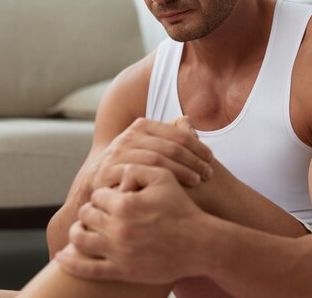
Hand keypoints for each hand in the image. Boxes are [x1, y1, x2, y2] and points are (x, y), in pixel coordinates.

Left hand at [56, 164, 208, 283]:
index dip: (103, 194)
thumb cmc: (181, 209)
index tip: (109, 196)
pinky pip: (86, 269)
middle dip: (91, 211)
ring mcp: (118, 252)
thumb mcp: (163, 178)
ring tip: (84, 228)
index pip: (98, 195)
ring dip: (78, 232)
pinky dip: (70, 262)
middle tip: (97, 212)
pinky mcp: (121, 271)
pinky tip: (62, 257)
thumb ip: (137, 168)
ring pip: (80, 239)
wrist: (200, 244)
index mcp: (125, 204)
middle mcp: (117, 229)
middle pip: (87, 215)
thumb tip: (117, 168)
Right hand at [89, 116, 213, 190]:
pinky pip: (139, 175)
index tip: (211, 159)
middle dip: (193, 160)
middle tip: (208, 172)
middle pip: (169, 147)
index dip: (197, 146)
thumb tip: (189, 121)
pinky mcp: (109, 171)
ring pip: (157, 160)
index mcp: (141, 126)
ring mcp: (117, 153)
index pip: (176, 134)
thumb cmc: (136, 166)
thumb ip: (171, 134)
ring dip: (181, 171)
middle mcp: (128, 136)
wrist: (100, 183)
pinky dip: (159, 182)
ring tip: (197, 180)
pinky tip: (173, 191)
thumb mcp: (152, 146)